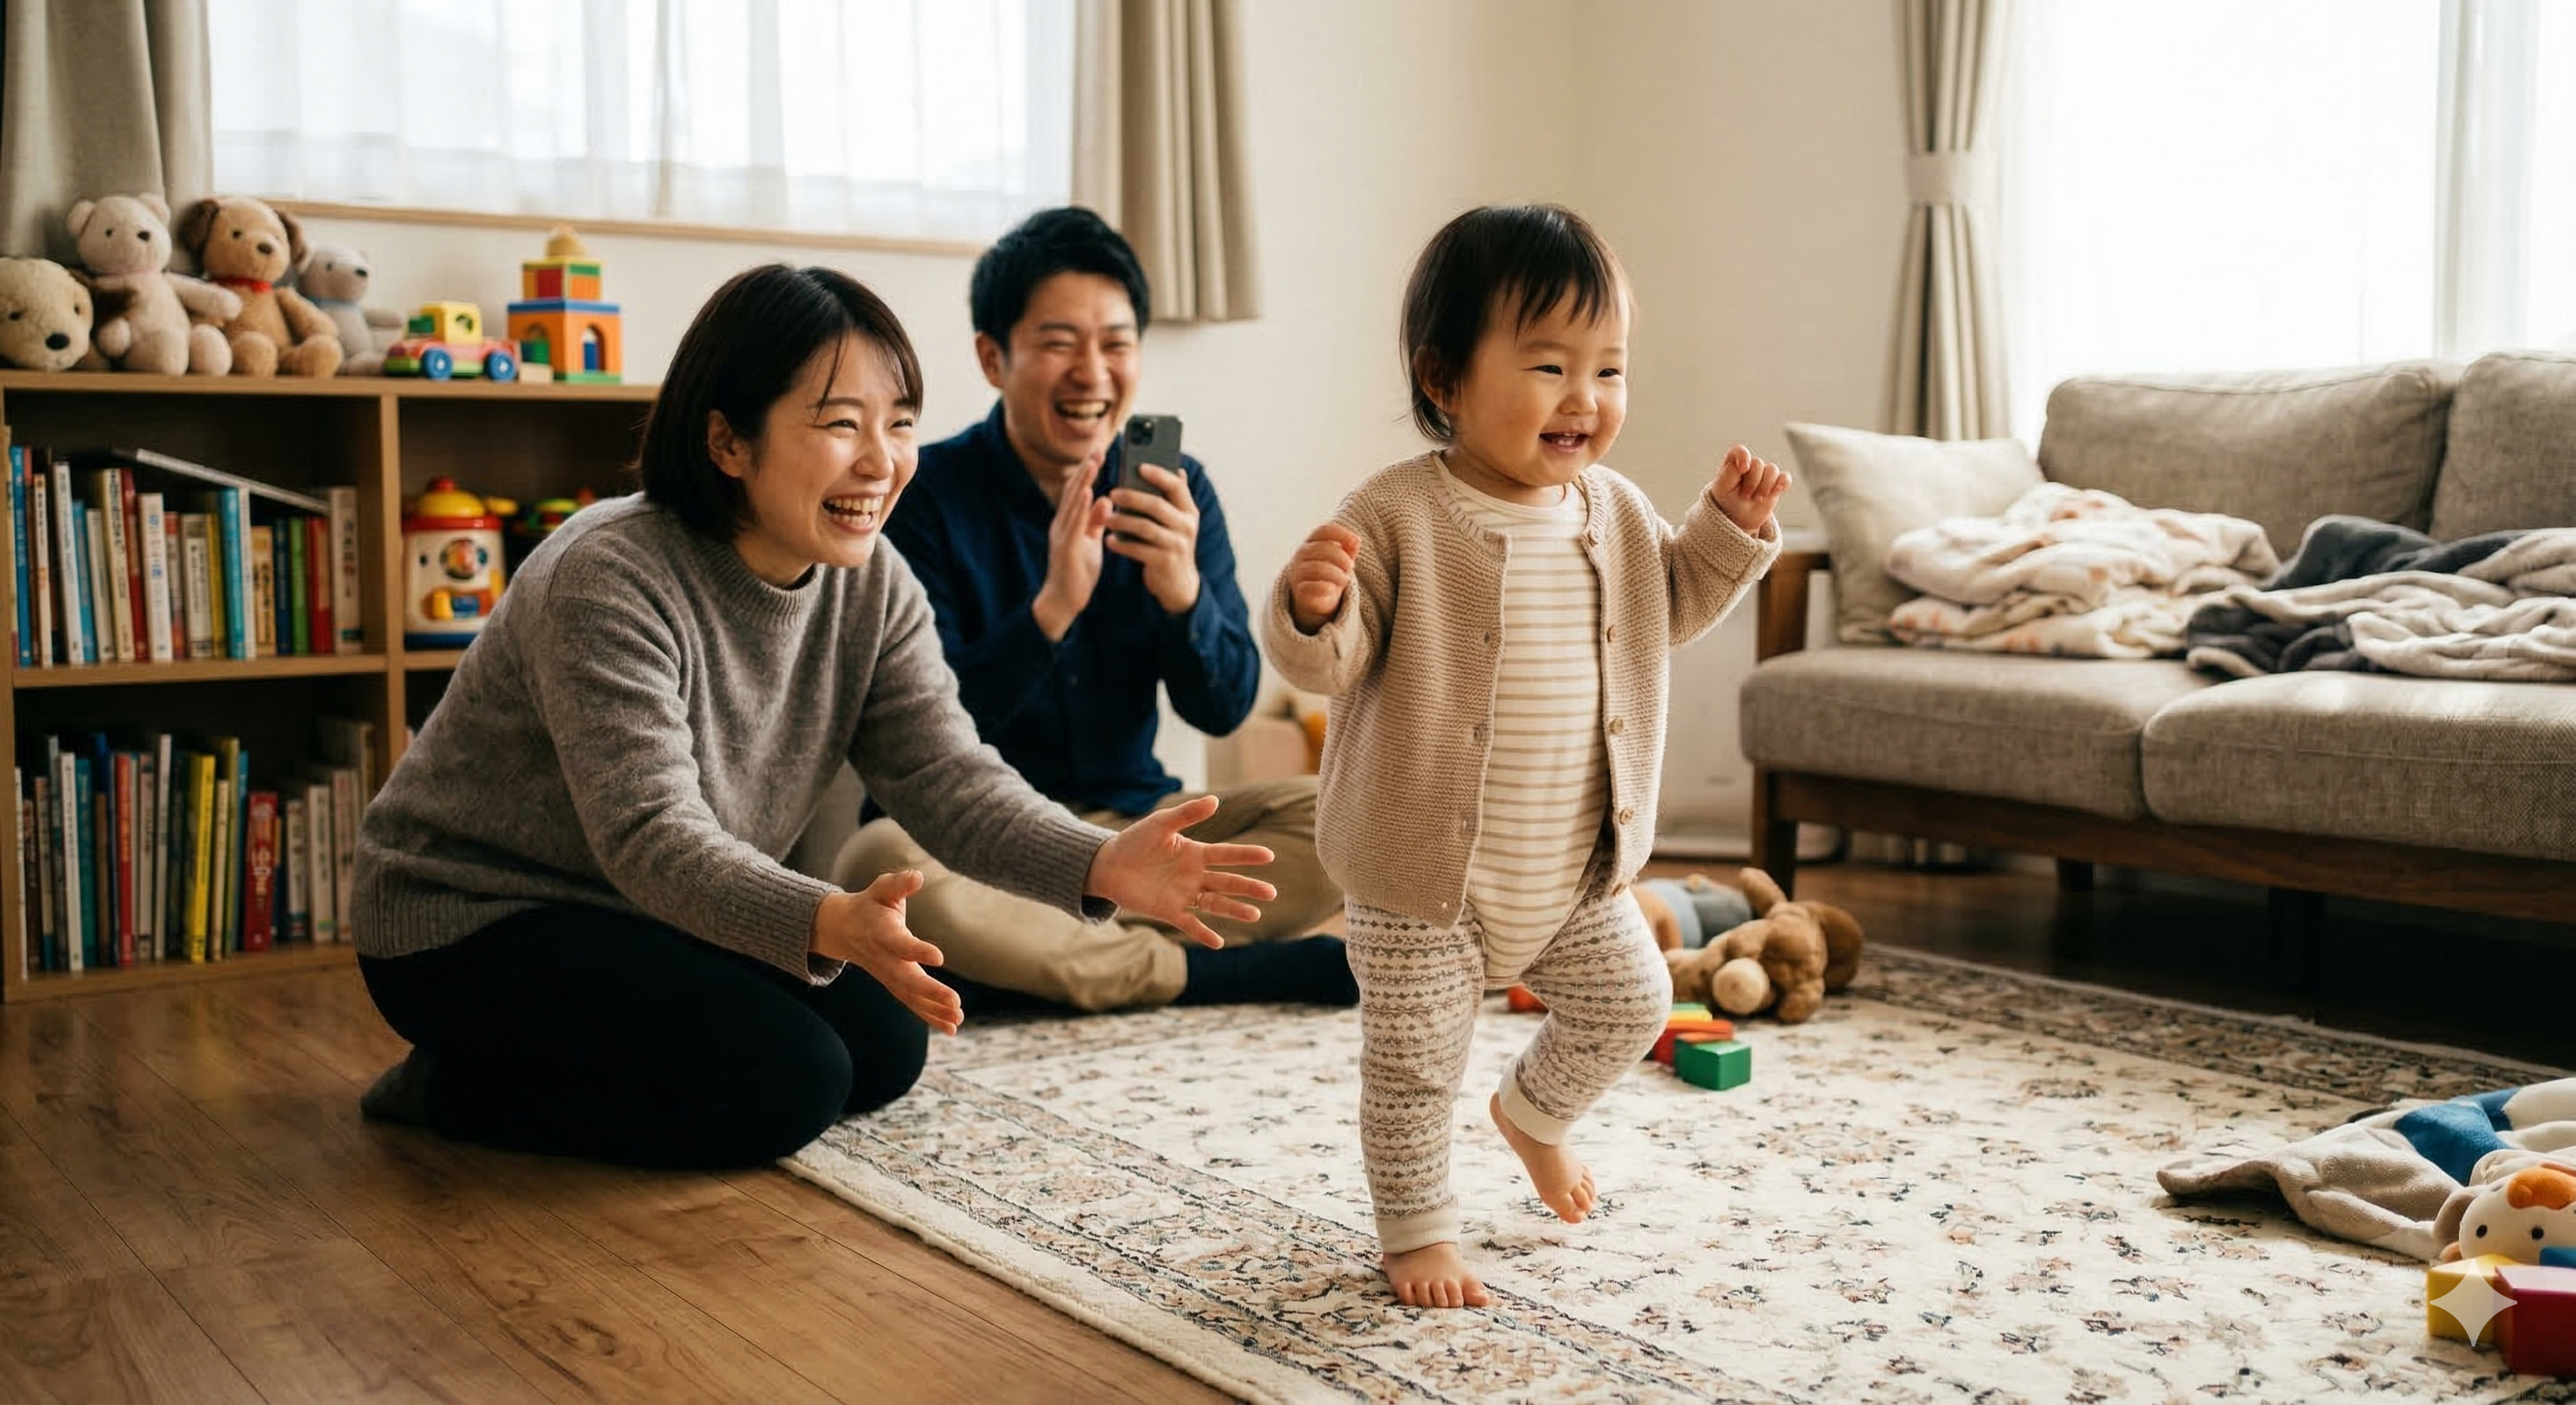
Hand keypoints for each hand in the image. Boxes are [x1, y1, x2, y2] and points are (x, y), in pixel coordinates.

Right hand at [811, 870, 962, 1033]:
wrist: (842, 929)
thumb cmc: (870, 905)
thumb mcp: (882, 889)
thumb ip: (899, 883)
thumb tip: (917, 876)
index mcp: (882, 933)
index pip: (900, 944)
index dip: (917, 950)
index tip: (939, 957)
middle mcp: (884, 959)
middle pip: (907, 979)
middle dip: (931, 992)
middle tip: (955, 1002)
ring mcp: (887, 975)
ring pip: (910, 997)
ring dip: (934, 1010)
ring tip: (957, 1020)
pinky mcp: (894, 984)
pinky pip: (912, 1003)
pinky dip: (930, 1016)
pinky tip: (952, 1028)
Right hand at [1032, 454, 1112, 640]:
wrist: (1064, 601)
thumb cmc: (1077, 572)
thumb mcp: (1091, 542)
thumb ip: (1096, 521)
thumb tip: (1105, 499)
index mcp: (1069, 522)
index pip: (1079, 491)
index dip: (1088, 472)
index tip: (1099, 453)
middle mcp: (1062, 524)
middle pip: (1074, 491)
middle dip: (1086, 469)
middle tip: (1098, 449)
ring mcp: (1062, 535)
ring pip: (1073, 503)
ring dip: (1083, 481)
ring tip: (1093, 463)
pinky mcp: (1066, 548)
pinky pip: (1074, 523)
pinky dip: (1081, 506)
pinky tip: (1089, 492)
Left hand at [1085, 795, 1278, 948]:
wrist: (1109, 865)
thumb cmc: (1136, 841)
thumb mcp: (1161, 823)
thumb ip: (1186, 814)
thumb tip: (1216, 800)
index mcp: (1195, 853)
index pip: (1226, 855)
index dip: (1246, 856)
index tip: (1268, 856)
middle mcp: (1194, 875)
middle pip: (1227, 882)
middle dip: (1248, 887)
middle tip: (1271, 893)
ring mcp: (1183, 894)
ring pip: (1214, 903)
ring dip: (1234, 909)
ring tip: (1255, 915)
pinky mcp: (1168, 910)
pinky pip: (1189, 923)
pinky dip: (1203, 933)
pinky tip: (1218, 942)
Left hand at [1106, 462, 1201, 614]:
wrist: (1178, 583)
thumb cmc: (1171, 544)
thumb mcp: (1178, 521)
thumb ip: (1175, 499)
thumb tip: (1178, 469)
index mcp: (1189, 511)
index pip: (1176, 486)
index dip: (1158, 474)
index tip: (1139, 466)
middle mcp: (1186, 526)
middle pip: (1157, 505)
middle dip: (1133, 497)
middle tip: (1112, 492)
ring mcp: (1177, 545)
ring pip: (1145, 527)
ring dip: (1123, 521)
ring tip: (1106, 518)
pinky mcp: (1164, 562)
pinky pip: (1139, 549)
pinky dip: (1122, 544)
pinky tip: (1108, 540)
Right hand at [1286, 523, 1360, 633]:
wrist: (1315, 601)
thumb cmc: (1330, 575)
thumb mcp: (1341, 560)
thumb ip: (1349, 548)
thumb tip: (1356, 541)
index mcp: (1311, 542)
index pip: (1324, 530)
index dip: (1341, 533)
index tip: (1356, 542)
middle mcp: (1301, 555)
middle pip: (1323, 548)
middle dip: (1342, 558)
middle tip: (1351, 567)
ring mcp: (1298, 573)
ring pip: (1318, 568)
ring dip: (1337, 574)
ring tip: (1345, 580)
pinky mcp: (1299, 591)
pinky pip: (1310, 587)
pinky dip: (1325, 588)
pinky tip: (1332, 590)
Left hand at [1711, 445, 1789, 534]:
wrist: (1739, 517)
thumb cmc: (1727, 499)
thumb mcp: (1722, 487)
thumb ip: (1730, 472)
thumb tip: (1747, 464)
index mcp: (1733, 461)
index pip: (1739, 451)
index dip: (1744, 456)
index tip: (1744, 468)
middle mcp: (1750, 464)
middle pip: (1758, 463)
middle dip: (1752, 482)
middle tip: (1744, 495)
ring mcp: (1764, 472)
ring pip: (1772, 470)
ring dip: (1765, 486)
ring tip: (1757, 498)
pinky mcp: (1776, 482)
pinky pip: (1785, 477)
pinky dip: (1782, 484)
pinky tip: (1776, 492)